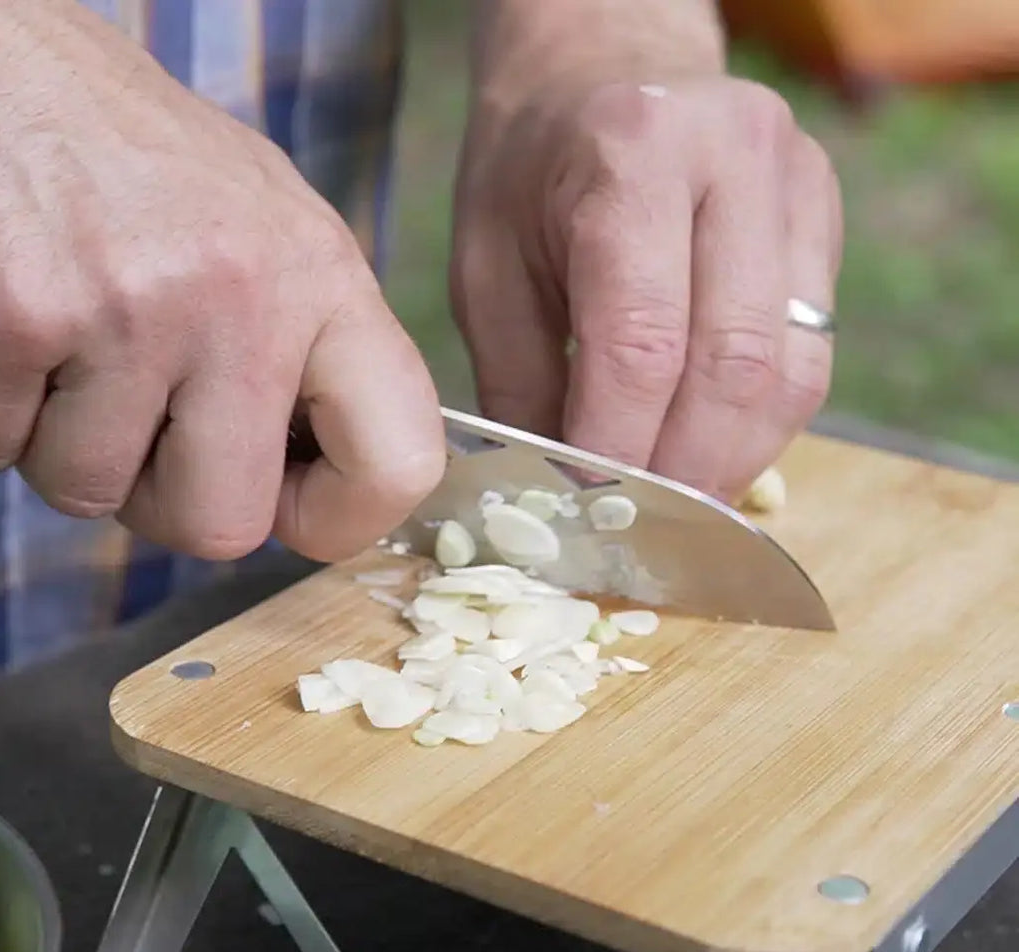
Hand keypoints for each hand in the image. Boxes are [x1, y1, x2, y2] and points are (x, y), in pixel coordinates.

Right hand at [0, 0, 444, 561]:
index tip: (274, 496)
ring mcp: (125, 309)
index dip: (335, 517)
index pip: (398, 460)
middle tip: (119, 416)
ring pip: (88, 496)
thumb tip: (315, 482)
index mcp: (317, 271)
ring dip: (49, 443)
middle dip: (154, 497)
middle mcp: (238, 293)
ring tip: (46, 338)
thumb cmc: (103, 147)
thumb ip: (295, 347)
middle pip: (222, 525)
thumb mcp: (251, 219)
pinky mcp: (9, 323)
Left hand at [450, 73, 841, 500]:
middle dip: (682, 468)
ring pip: (792, 371)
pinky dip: (761, 421)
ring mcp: (798, 183)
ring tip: (675, 501)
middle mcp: (735, 159)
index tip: (584, 503)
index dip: (616, 445)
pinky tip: (709, 447)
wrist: (601, 70)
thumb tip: (558, 498)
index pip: (642, 341)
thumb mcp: (485, 267)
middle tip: (636, 521)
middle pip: (734, 364)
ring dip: (733, 458)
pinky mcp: (825, 217)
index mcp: (631, 156)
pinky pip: (812, 353)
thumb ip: (519, 383)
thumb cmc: (528, 172)